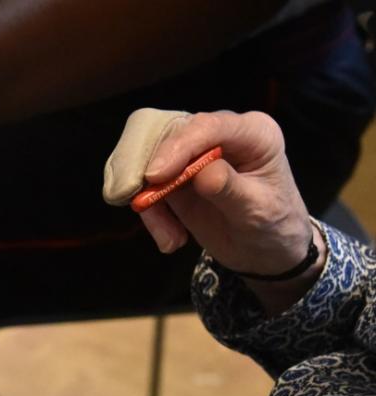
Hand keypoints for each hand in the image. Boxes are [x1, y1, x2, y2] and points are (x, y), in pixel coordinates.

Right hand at [104, 109, 326, 312]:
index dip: (178, 146)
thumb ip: (230, 189)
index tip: (154, 176)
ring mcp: (192, 152)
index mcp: (252, 133)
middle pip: (166, 132)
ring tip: (169, 238)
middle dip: (145, 168)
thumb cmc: (274, 226)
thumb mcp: (259, 212)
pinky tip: (171, 238)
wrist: (267, 251)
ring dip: (146, 198)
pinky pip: (144, 184)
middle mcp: (218, 134)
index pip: (208, 126)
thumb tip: (201, 173)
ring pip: (146, 158)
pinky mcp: (173, 173)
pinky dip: (150, 213)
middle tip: (139, 205)